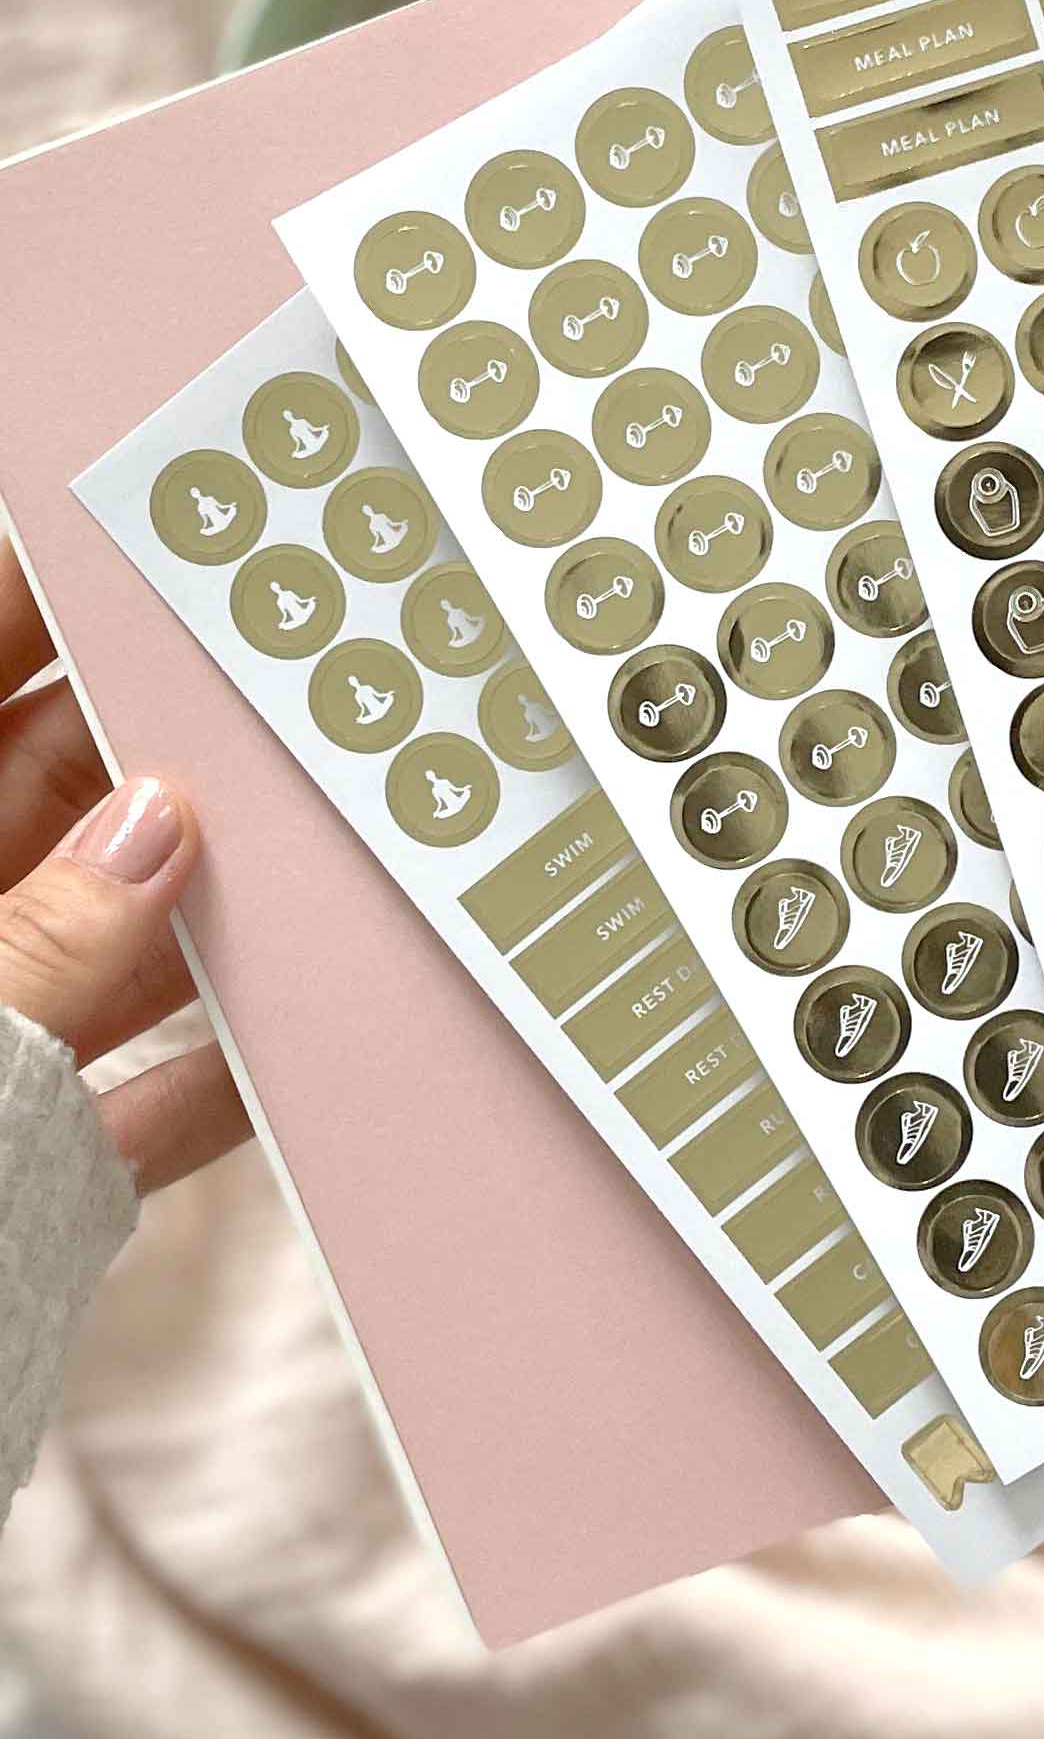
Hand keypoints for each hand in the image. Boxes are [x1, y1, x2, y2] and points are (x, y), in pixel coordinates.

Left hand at [1, 543, 246, 1188]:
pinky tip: (296, 1056)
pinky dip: (201, 1086)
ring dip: (198, 918)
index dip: (27, 609)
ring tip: (318, 861)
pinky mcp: (3, 1189)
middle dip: (146, 758)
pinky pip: (114, 1112)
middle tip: (273, 699)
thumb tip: (162, 825)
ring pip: (82, 955)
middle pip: (21, 813)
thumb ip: (42, 945)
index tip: (132, 549)